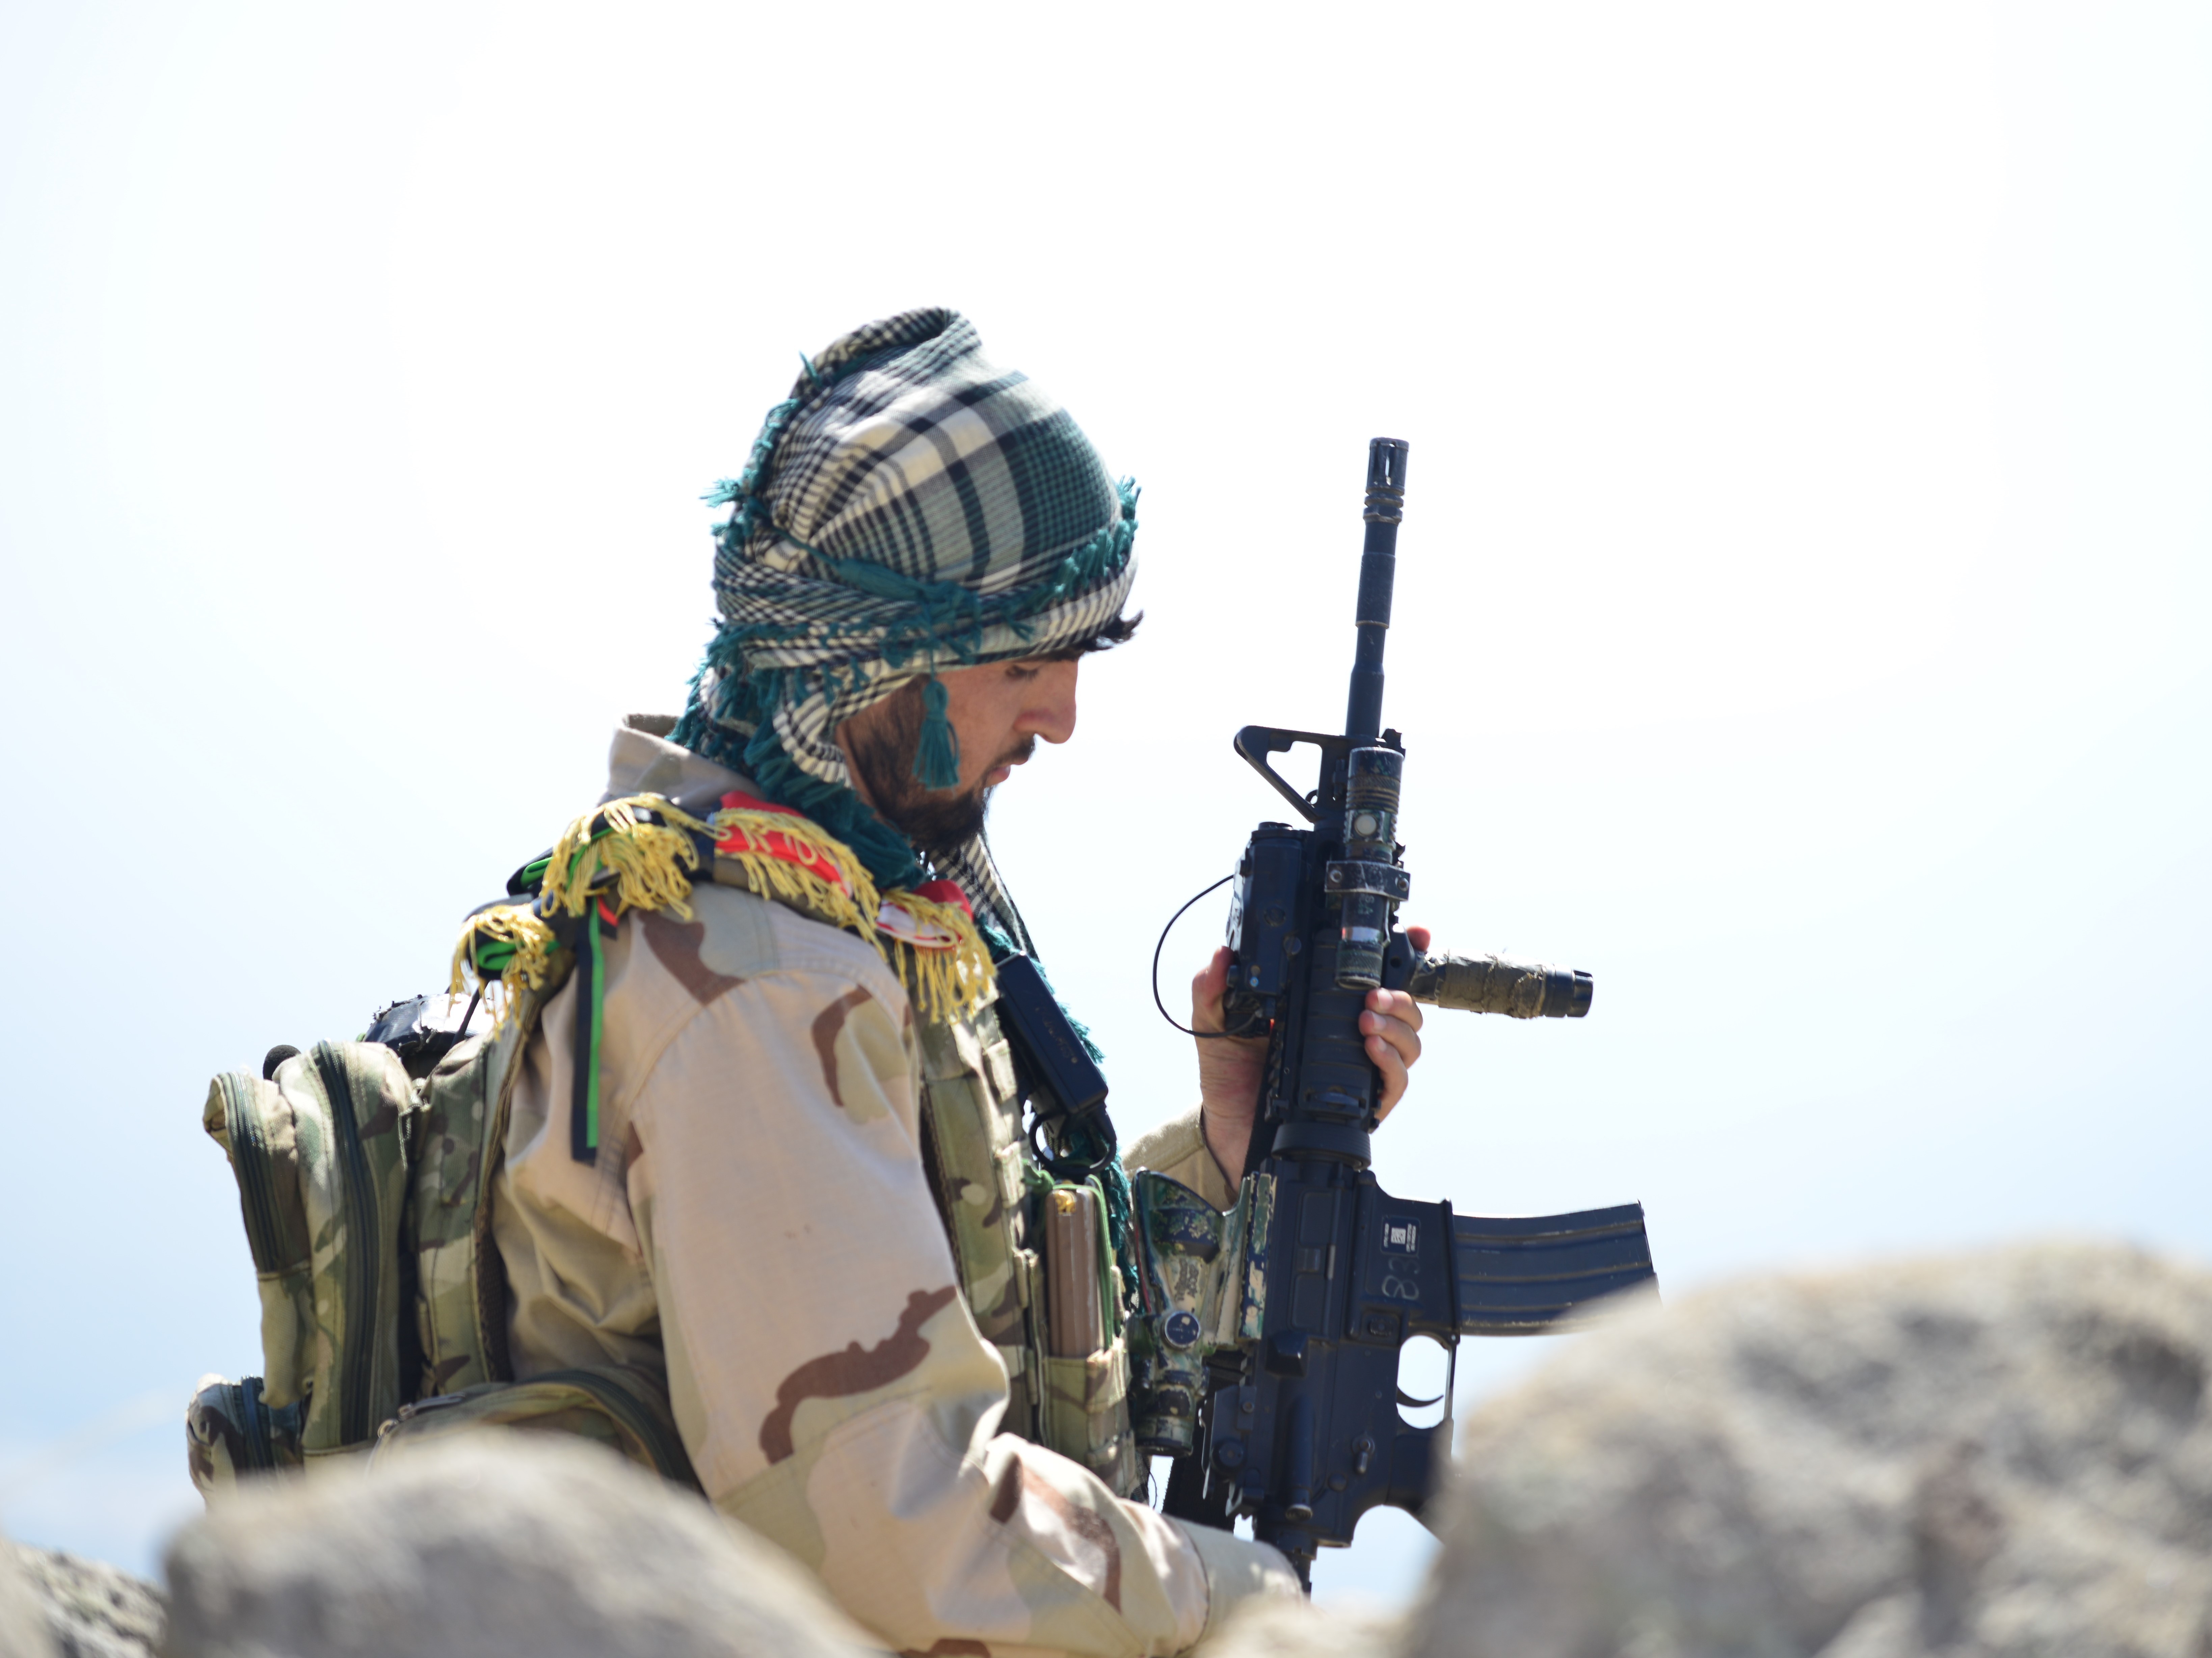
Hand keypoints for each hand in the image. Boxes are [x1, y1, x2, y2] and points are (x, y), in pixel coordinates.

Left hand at [1192, 926, 1429, 1181]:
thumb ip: (1212, 988)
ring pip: (1409, 1041)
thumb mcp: (1215, 1023)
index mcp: (1325, 1006)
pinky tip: (1371, 1048)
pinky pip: (1396, 1081)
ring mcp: (1361, 1067)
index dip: (1403, 953)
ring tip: (1367, 1021)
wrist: (1228, 1125)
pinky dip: (1391, 1062)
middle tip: (1375, 995)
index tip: (1416, 935)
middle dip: (1401, 995)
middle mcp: (1351, 1033)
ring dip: (1397, 1026)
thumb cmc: (1230, 1071)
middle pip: (1404, 1008)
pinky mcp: (1364, 1101)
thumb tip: (1222, 956)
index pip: (1374, 975)